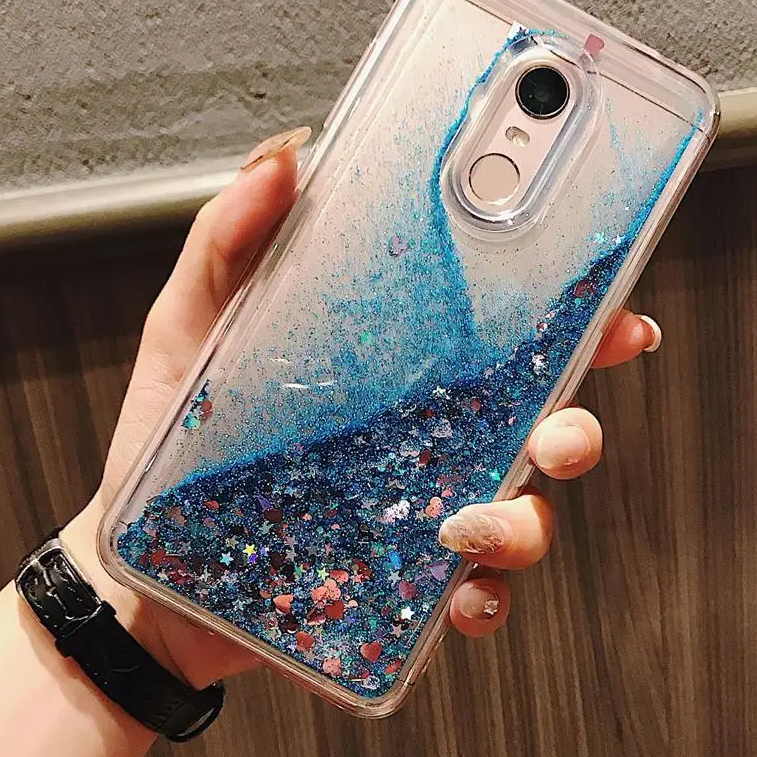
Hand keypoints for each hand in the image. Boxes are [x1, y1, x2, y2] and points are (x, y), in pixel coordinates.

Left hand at [62, 127, 662, 685]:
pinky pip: (471, 594)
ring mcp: (419, 512)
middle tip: (561, 427)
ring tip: (476, 521)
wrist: (145, 570)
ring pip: (520, 513)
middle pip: (535, 423)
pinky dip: (483, 596)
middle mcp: (422, 438)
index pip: (497, 335)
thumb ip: (227, 244)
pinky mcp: (403, 587)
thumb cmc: (171, 444)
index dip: (572, 319)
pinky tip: (459, 592)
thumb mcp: (187, 329)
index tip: (612, 308)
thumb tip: (283, 160)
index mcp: (392, 370)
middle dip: (576, 424)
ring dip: (528, 520)